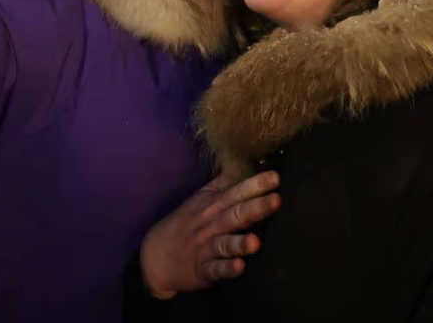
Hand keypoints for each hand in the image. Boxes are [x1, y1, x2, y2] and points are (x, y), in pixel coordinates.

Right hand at [138, 170, 280, 298]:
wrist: (155, 256)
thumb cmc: (185, 224)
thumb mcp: (201, 199)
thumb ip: (223, 183)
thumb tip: (242, 162)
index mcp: (212, 205)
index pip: (235, 192)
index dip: (255, 185)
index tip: (275, 177)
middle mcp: (210, 225)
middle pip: (234, 214)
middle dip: (255, 207)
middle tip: (276, 200)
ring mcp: (205, 248)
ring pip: (225, 244)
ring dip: (240, 242)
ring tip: (256, 242)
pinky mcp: (202, 271)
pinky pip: (215, 270)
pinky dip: (226, 269)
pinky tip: (239, 267)